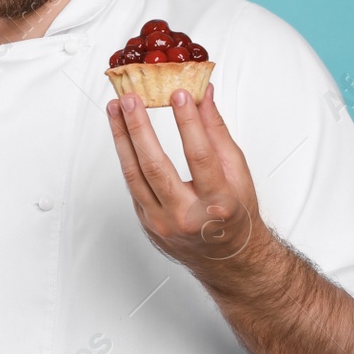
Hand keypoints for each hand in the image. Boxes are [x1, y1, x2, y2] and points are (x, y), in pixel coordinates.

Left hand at [105, 83, 258, 268]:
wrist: (227, 259)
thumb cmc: (235, 215)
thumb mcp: (238, 173)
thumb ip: (217, 132)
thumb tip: (203, 96)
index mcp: (217, 204)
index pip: (199, 156)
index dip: (188, 123)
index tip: (178, 94)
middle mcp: (186, 216)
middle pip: (156, 166)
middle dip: (139, 127)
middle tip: (131, 98)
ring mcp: (162, 223)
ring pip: (134, 175)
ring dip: (122, 138)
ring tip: (115, 109)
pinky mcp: (146, 223)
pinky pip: (133, 185)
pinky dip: (126, 156)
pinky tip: (121, 134)